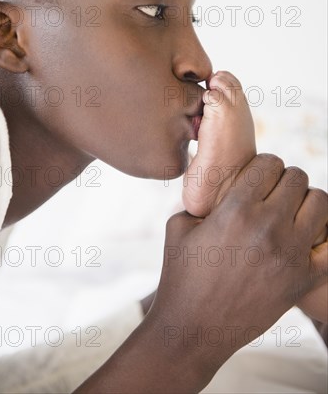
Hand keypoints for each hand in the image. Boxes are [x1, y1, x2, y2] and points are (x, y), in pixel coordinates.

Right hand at [150, 154, 327, 366]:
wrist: (193, 329)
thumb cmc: (181, 275)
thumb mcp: (179, 225)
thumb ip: (201, 199)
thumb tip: (216, 183)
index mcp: (236, 209)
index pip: (269, 163)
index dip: (263, 166)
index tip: (257, 177)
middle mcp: (267, 226)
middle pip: (297, 177)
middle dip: (284, 180)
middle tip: (273, 194)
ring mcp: (290, 253)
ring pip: (320, 202)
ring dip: (306, 201)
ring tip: (290, 213)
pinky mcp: (303, 279)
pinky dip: (323, 236)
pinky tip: (304, 239)